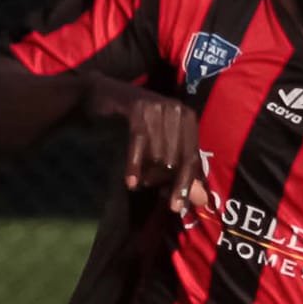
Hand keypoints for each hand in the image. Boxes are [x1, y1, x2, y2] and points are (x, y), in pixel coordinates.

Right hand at [83, 77, 207, 213]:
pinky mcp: (138, 106)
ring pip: (159, 153)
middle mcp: (177, 110)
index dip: (185, 184)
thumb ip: (181, 172)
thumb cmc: (134, 125)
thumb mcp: (160, 148)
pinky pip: (139, 142)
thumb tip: (201, 201)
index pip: (192, 158)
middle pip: (177, 158)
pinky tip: (130, 182)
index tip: (176, 208)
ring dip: (148, 173)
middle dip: (165, 181)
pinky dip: (135, 164)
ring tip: (139, 182)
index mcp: (188, 119)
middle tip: (154, 194)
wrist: (101, 95)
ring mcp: (158, 106)